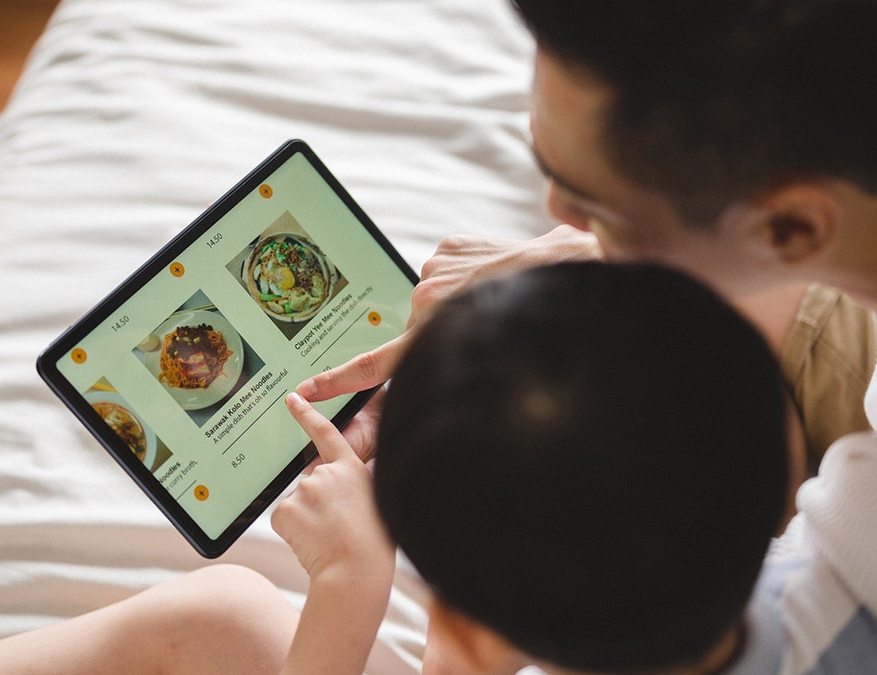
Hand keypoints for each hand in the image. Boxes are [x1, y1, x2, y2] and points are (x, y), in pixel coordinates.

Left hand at [274, 393, 395, 674]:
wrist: (356, 571)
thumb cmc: (374, 544)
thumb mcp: (379, 501)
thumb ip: (362, 483)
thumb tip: (352, 481)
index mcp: (351, 468)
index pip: (326, 434)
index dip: (307, 415)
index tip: (292, 399)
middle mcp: (324, 473)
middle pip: (312, 484)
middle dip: (318, 503)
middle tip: (337, 527)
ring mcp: (302, 490)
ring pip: (298, 505)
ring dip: (308, 520)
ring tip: (329, 538)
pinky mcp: (284, 511)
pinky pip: (285, 521)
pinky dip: (295, 533)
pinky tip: (312, 543)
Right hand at [296, 225, 601, 401]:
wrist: (570, 270)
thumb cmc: (539, 325)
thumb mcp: (486, 367)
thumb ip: (443, 380)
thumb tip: (423, 407)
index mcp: (428, 332)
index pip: (373, 366)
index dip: (337, 382)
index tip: (306, 390)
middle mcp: (424, 298)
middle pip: (418, 327)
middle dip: (441, 332)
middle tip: (488, 332)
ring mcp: (436, 267)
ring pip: (436, 295)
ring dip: (459, 300)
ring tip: (500, 303)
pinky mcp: (450, 244)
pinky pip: (449, 265)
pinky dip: (466, 274)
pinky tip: (496, 279)